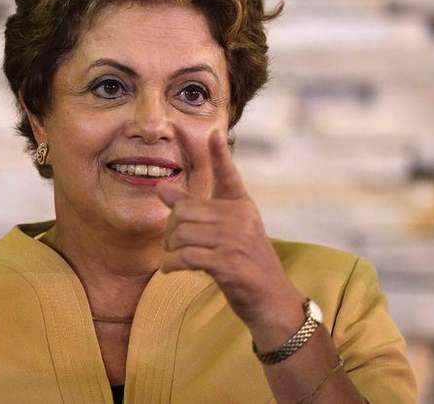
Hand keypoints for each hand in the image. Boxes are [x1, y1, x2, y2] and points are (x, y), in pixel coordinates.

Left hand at [155, 129, 303, 330]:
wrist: (271, 300)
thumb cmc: (245, 263)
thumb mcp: (223, 232)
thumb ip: (194, 210)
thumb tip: (162, 188)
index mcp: (242, 206)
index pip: (229, 175)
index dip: (220, 154)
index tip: (214, 133)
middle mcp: (240, 218)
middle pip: (185, 211)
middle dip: (171, 230)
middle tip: (172, 245)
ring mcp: (236, 240)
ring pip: (182, 234)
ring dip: (169, 250)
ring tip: (173, 258)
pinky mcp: (228, 263)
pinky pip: (186, 256)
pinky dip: (172, 264)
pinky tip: (171, 269)